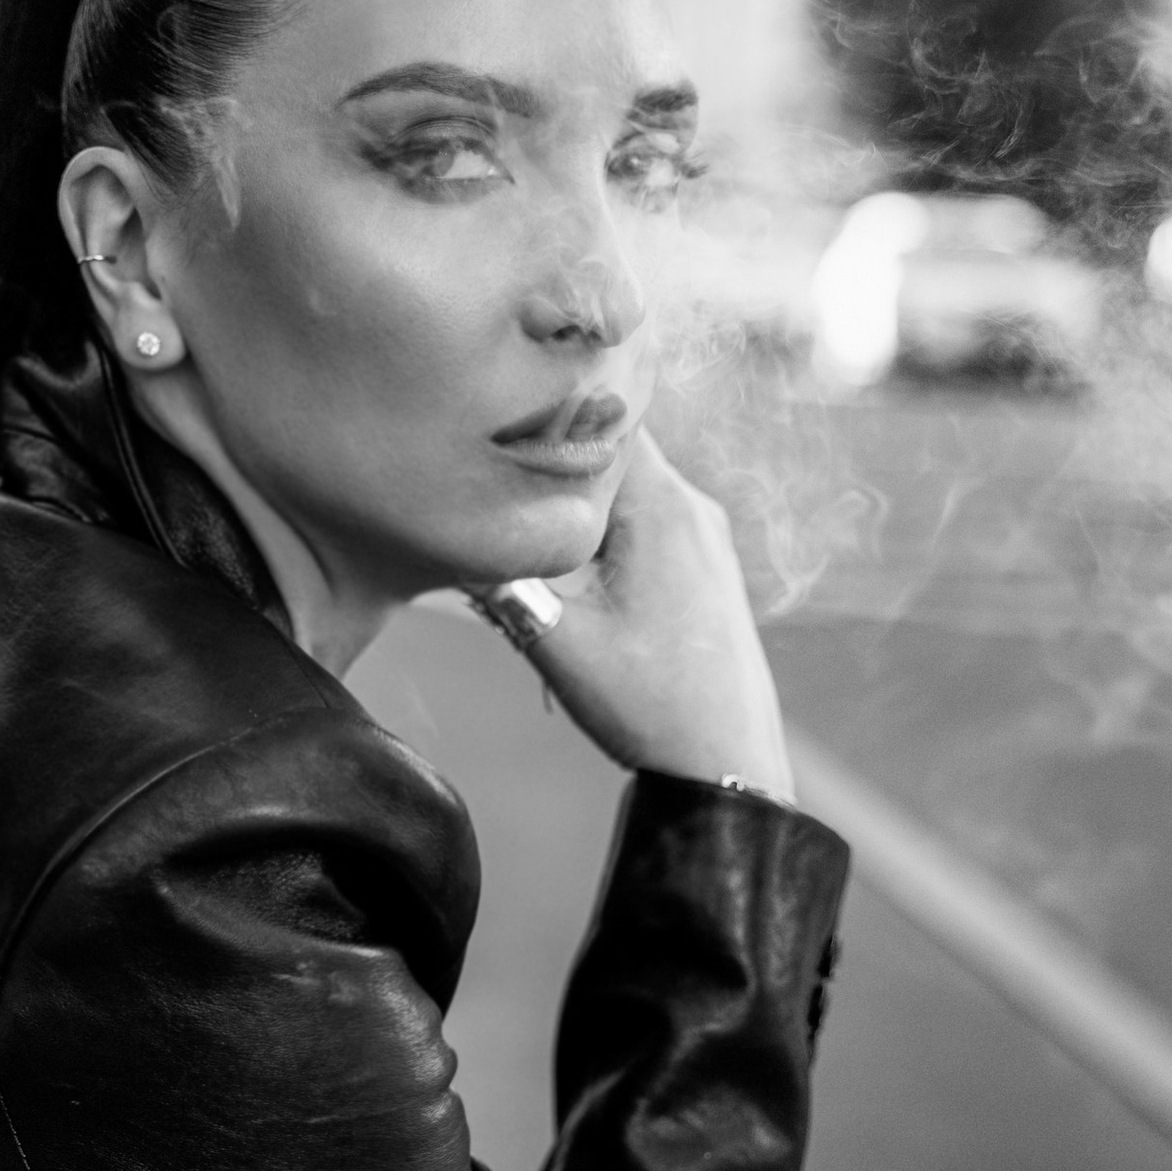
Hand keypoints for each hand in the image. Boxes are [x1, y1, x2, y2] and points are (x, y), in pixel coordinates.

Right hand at [513, 431, 794, 801]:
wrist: (728, 768)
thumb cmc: (652, 705)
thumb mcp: (557, 643)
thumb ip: (499, 579)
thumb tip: (443, 532)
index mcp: (662, 506)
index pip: (604, 407)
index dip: (546, 402)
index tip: (495, 409)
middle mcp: (693, 506)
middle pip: (612, 444)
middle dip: (553, 454)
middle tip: (492, 466)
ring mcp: (705, 535)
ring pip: (628, 485)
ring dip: (577, 497)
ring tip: (524, 518)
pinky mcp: (706, 565)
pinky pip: (647, 518)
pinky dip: (604, 526)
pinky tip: (569, 562)